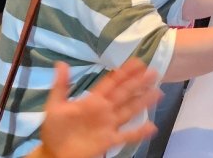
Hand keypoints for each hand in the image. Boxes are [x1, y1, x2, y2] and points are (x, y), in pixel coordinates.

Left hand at [34, 59, 161, 157]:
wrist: (54, 153)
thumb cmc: (54, 130)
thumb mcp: (54, 105)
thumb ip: (61, 85)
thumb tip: (61, 63)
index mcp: (93, 100)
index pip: (112, 83)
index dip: (124, 73)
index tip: (138, 62)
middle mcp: (105, 110)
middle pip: (125, 94)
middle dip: (138, 83)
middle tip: (153, 72)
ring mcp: (109, 125)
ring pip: (129, 110)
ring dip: (143, 102)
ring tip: (158, 92)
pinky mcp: (110, 140)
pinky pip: (127, 136)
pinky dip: (139, 132)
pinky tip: (152, 127)